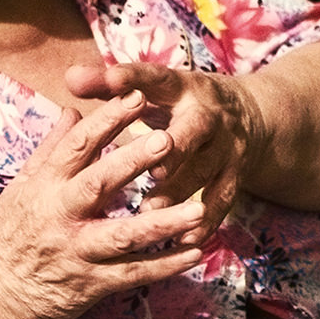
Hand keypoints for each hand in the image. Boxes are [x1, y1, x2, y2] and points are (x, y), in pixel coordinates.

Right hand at [0, 91, 211, 318]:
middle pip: (100, 184)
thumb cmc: (9, 236)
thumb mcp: (21, 188)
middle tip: (170, 139)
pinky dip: (165, 266)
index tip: (138, 95)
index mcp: (44, 188)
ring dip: (163, 223)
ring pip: (124, 235)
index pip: (77, 147)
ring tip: (199, 209)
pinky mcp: (90, 285)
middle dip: (134, 161)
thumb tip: (73, 109)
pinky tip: (195, 253)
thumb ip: (52, 149)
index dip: (107, 120)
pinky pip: (133, 274)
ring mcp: (77, 252)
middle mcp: (60, 217)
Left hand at [65, 62, 254, 247]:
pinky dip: (206, 222)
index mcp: (181, 88)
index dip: (133, 78)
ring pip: (206, 169)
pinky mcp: (235, 175)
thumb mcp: (153, 88)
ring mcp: (225, 146)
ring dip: (181, 190)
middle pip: (194, 127)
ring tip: (148, 211)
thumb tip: (70, 77)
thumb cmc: (180, 104)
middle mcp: (208, 115)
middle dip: (174, 146)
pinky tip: (184, 241)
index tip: (111, 79)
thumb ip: (109, 85)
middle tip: (150, 168)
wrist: (249, 116)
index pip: (156, 78)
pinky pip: (223, 200)